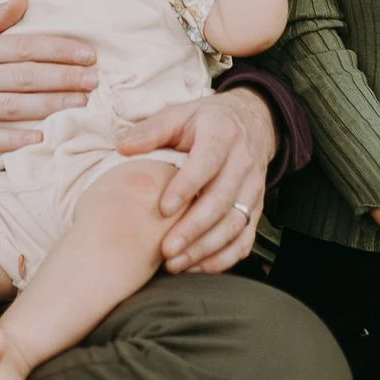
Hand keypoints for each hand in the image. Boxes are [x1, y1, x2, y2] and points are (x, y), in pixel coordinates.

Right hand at [0, 0, 97, 152]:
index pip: (25, 47)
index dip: (59, 50)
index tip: (88, 54)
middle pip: (25, 76)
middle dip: (64, 78)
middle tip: (95, 80)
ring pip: (11, 106)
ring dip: (49, 106)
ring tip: (80, 104)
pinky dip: (12, 138)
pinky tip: (38, 138)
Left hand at [117, 88, 274, 273]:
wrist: (252, 121)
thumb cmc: (208, 121)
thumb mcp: (181, 114)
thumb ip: (152, 130)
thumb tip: (123, 146)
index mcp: (222, 133)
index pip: (207, 162)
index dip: (187, 187)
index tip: (163, 208)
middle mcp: (242, 162)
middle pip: (222, 200)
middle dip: (193, 228)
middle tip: (166, 249)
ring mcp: (253, 188)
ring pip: (234, 225)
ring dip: (205, 248)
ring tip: (175, 263)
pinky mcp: (256, 208)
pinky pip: (244, 239)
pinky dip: (223, 258)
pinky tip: (197, 266)